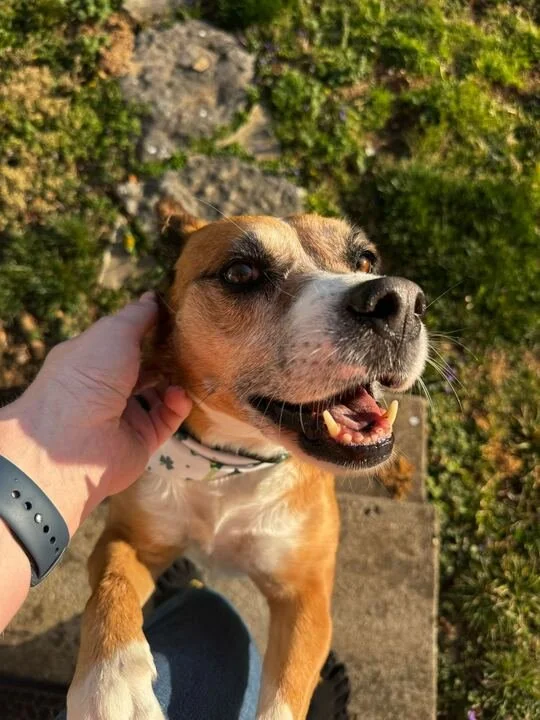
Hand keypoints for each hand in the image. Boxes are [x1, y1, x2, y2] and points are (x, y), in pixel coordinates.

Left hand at [0, 293, 190, 534]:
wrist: (74, 441)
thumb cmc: (88, 375)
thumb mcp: (112, 332)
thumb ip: (137, 316)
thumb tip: (152, 298)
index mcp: (91, 358)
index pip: (123, 340)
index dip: (147, 328)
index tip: (174, 317)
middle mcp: (105, 387)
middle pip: (144, 366)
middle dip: (167, 354)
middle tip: (191, 342)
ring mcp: (123, 414)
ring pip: (159, 392)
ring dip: (177, 379)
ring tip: (191, 368)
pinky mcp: (142, 439)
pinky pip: (167, 418)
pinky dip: (178, 404)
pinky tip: (179, 394)